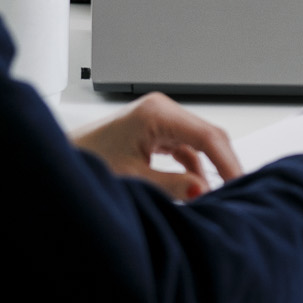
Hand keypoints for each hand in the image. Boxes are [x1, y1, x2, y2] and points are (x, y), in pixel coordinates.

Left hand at [75, 93, 242, 200]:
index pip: (207, 136)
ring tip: (220, 192)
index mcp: (156, 113)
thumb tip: (204, 190)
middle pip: (208, 136)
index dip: (228, 162)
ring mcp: (160, 118)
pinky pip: (187, 147)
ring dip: (210, 167)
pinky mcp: (156, 129)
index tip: (239, 184)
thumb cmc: (87, 160)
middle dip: (224, 164)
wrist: (63, 158)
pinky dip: (195, 167)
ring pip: (200, 142)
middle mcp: (161, 110)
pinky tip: (198, 187)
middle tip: (237, 192)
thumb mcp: (133, 179)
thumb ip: (172, 186)